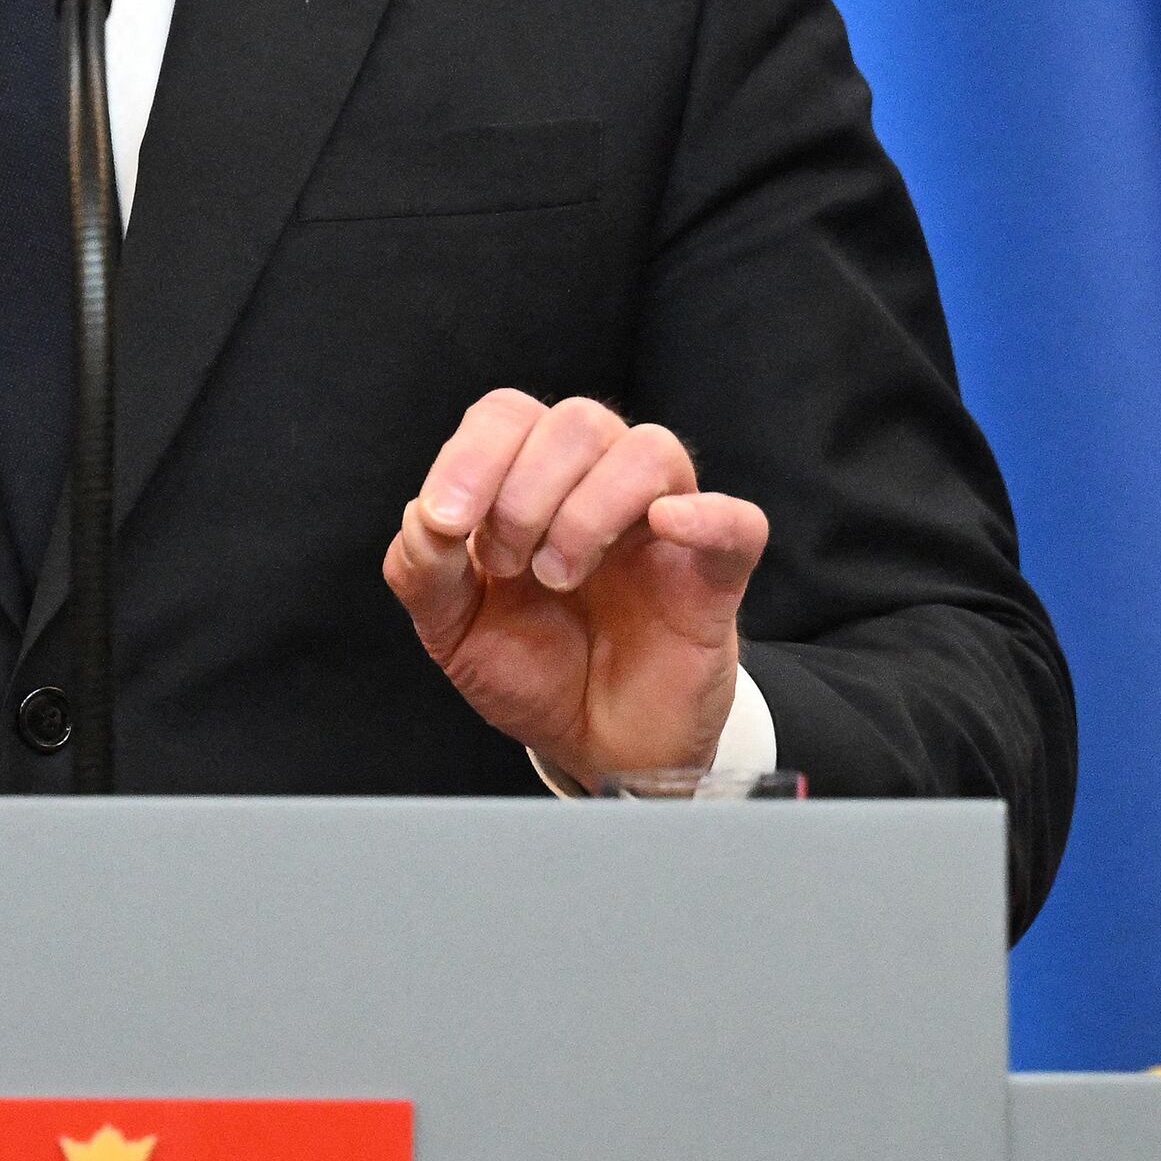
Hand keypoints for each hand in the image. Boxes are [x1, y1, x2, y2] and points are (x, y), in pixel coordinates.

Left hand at [381, 389, 766, 784]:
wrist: (594, 745)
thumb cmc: (531, 670)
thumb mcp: (453, 629)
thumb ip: (423, 571)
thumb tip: (426, 515)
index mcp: (533, 483)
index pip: (509, 415)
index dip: (474, 454)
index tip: (449, 523)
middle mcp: (600, 487)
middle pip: (578, 420)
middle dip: (526, 490)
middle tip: (510, 565)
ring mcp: (662, 527)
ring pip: (649, 450)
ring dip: (589, 508)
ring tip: (558, 577)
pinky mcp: (713, 576)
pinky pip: (738, 520)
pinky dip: (704, 514)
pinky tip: (663, 527)